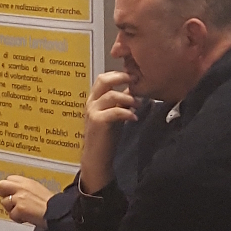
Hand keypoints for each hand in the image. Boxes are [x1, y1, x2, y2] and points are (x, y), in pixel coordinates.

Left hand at [0, 175, 52, 225]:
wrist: (58, 213)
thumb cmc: (51, 205)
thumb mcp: (37, 189)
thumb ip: (25, 188)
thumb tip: (14, 192)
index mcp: (26, 182)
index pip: (9, 179)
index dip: (9, 188)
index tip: (11, 194)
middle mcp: (21, 187)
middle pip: (2, 185)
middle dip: (4, 194)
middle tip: (11, 203)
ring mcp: (19, 197)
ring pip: (4, 202)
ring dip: (11, 209)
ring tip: (22, 213)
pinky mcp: (20, 208)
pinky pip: (12, 215)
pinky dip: (18, 219)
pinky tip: (26, 218)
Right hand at [79, 71, 137, 192]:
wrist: (96, 157)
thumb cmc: (105, 136)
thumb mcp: (114, 115)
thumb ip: (120, 102)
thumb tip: (133, 90)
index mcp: (94, 99)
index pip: (104, 78)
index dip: (118, 74)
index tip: (134, 76)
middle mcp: (91, 102)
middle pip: (103, 80)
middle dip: (121, 77)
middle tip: (135, 80)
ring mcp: (93, 111)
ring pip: (110, 95)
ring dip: (128, 98)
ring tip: (138, 104)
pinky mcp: (98, 122)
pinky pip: (115, 111)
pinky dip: (127, 112)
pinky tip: (134, 118)